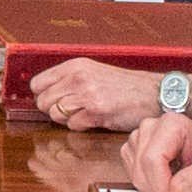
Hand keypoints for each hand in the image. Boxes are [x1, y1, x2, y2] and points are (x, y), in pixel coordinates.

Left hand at [29, 59, 171, 133]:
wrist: (153, 94)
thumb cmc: (125, 86)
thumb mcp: (94, 72)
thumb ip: (69, 79)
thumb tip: (44, 93)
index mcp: (75, 65)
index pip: (38, 83)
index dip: (43, 95)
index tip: (54, 100)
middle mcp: (79, 77)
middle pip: (43, 102)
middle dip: (54, 110)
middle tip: (72, 110)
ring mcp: (87, 94)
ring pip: (55, 114)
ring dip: (68, 119)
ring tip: (85, 114)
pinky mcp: (97, 111)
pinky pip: (73, 125)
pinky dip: (82, 126)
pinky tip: (95, 119)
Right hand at [122, 110, 191, 191]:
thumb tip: (176, 190)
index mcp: (171, 124)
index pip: (152, 160)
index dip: (162, 184)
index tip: (177, 191)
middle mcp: (150, 126)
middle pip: (141, 168)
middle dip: (159, 187)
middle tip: (178, 186)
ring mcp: (138, 136)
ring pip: (135, 174)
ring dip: (152, 186)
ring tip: (172, 177)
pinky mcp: (132, 148)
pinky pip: (132, 174)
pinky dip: (146, 182)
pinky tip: (161, 174)